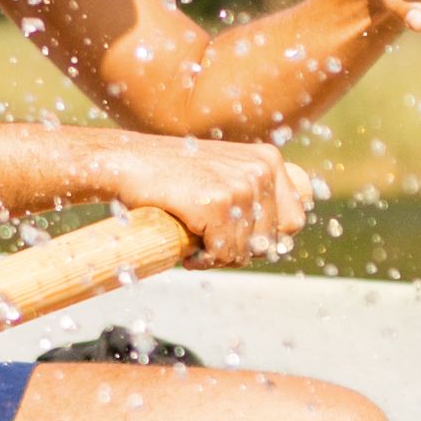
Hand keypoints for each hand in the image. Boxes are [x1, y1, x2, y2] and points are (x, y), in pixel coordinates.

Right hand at [117, 139, 314, 263]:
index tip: (237, 238)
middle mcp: (261, 169)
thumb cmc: (172, 175)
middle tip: (209, 242)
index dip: (267, 240)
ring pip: (246, 251)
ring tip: (195, 242)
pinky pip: (222, 254)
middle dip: (240, 250)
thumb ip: (254, 197)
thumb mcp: (224, 173)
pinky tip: (188, 250)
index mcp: (269, 160)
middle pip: (271, 241)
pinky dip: (203, 261)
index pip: (294, 221)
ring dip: (218, 257)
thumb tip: (276, 246)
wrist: (127, 161)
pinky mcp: (217, 204)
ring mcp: (241, 186)